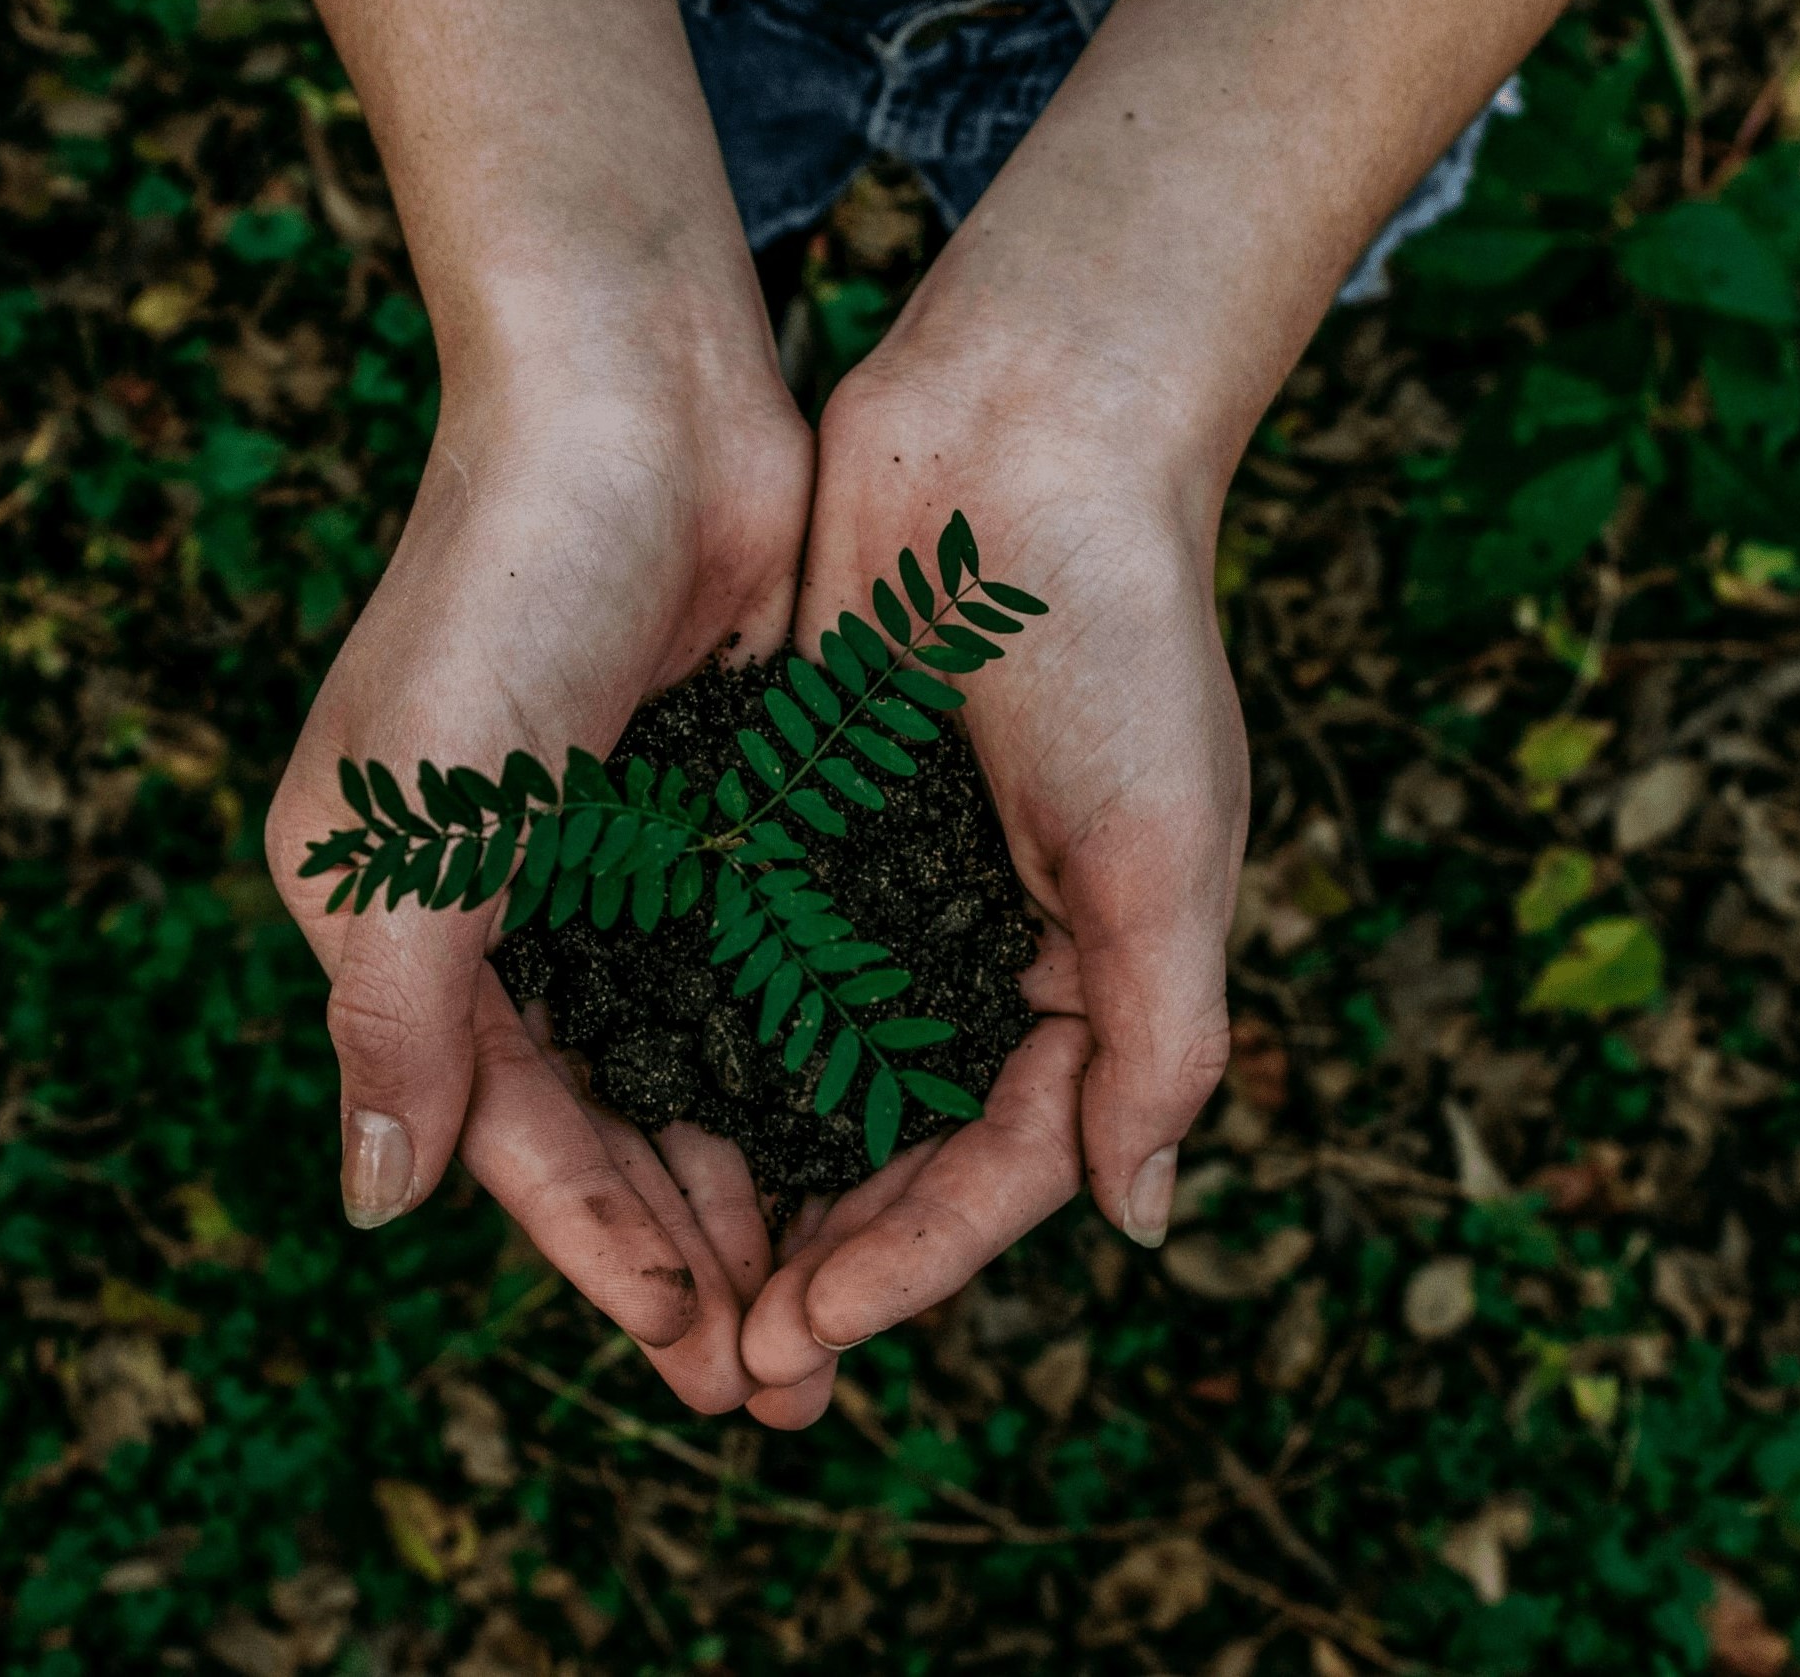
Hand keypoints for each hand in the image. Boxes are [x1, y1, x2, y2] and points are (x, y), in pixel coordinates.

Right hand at [267, 346, 812, 1413]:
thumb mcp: (414, 818)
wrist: (636, 400)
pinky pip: (765, 973)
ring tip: (834, 1292)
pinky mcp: (726, 815)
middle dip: (691, 1248)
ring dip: (757, 1177)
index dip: (599, 1249)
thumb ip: (394, 1015)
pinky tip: (868, 1138)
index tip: (694, 1352)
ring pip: (696, 1065)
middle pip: (610, 1121)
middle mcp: (516, 909)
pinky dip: (804, 1060)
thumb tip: (374, 1203)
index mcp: (412, 922)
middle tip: (782, 1375)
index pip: (511, 1131)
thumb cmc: (503, 591)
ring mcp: (628, 865)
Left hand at [739, 338, 1249, 1418]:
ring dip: (750, 1179)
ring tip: (673, 1281)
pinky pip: (745, 959)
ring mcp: (884, 890)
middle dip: (823, 1257)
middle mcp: (979, 951)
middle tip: (729, 1362)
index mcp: (1086, 975)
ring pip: (807, 1075)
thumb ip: (1161, 1038)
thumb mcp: (1167, 849)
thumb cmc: (1120, 636)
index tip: (810, 1332)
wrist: (1024, 437)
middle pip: (895, 1147)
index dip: (912, 1261)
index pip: (1000, 1164)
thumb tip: (1139, 1219)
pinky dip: (700, 1040)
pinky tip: (632, 1112)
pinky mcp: (800, 821)